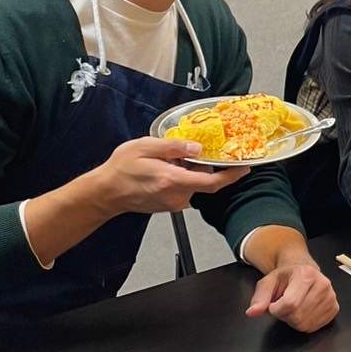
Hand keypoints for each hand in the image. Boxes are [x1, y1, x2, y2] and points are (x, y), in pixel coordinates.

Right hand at [90, 138, 248, 216]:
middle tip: (190, 150)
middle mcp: (176, 195)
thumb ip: (174, 147)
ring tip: (170, 159)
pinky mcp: (169, 205)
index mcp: (172, 180)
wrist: (105, 193)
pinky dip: (183, 177)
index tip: (244, 167)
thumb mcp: (145, 146)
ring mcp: (173, 203)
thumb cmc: (121, 169)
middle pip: (205, 180)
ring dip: (191, 171)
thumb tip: (198, 148)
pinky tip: (166, 169)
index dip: (231, 175)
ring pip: (195, 184)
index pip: (211, 181)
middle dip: (204, 165)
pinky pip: (185, 189)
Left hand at [246, 256, 339, 332]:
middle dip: (285, 316)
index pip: (290, 304)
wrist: (303, 271)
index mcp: (306, 274)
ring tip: (294, 307)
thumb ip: (259, 298)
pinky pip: (314, 327)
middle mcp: (323, 284)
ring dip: (294, 321)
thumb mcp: (268, 282)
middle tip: (284, 306)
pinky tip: (303, 311)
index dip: (276, 310)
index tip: (274, 304)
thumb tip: (252, 312)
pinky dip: (304, 324)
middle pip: (298, 316)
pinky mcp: (334, 308)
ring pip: (305, 324)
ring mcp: (331, 297)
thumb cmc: (285, 278)